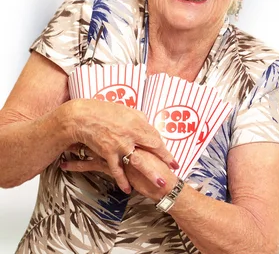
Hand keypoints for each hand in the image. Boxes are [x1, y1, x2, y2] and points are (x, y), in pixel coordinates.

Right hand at [60, 99, 178, 192]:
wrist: (82, 116)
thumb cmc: (105, 112)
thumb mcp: (127, 112)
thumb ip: (140, 121)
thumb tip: (148, 128)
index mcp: (138, 123)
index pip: (156, 138)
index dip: (165, 149)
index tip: (173, 159)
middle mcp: (132, 134)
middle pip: (153, 148)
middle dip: (165, 160)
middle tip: (173, 170)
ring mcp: (120, 145)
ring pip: (139, 162)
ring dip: (150, 174)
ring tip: (160, 185)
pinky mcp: (108, 153)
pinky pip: (117, 170)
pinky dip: (122, 181)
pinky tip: (128, 189)